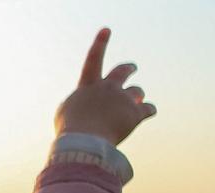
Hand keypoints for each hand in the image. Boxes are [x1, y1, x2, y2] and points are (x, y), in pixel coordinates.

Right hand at [56, 28, 155, 144]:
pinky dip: (149, 110)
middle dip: (129, 68)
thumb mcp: (65, 114)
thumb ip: (76, 105)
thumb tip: (85, 107)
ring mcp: (122, 99)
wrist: (85, 140)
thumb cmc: (70, 129)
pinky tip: (150, 112)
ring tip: (138, 101)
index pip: (94, 59)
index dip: (100, 43)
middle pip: (122, 71)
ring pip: (137, 91)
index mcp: (88, 86)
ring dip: (138, 95)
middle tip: (133, 67)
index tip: (107, 29)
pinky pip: (149, 108)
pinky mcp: (135, 113)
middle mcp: (107, 88)